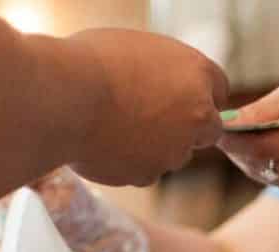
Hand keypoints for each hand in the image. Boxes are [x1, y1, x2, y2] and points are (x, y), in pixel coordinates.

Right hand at [65, 29, 229, 186]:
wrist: (61, 97)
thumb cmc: (89, 62)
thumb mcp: (135, 51)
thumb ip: (162, 73)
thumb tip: (165, 87)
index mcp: (198, 73)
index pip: (217, 89)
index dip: (197, 93)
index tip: (180, 95)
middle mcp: (198, 115)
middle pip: (207, 129)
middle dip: (187, 126)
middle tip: (152, 116)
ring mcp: (177, 150)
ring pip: (173, 152)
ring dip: (154, 145)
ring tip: (113, 124)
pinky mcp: (151, 174)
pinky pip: (143, 169)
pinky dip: (128, 161)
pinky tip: (102, 143)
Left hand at [218, 79, 278, 194]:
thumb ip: (266, 108)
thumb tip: (231, 120)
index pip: (261, 146)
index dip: (234, 140)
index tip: (216, 127)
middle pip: (260, 164)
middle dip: (237, 150)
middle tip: (221, 132)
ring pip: (266, 175)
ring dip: (248, 160)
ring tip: (239, 141)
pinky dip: (265, 167)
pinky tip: (262, 151)